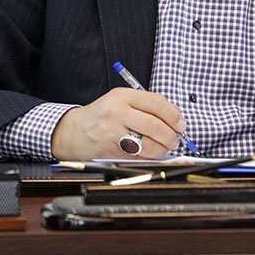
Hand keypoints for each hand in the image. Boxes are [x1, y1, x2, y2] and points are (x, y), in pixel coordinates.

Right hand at [51, 88, 185, 160]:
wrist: (74, 132)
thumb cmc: (102, 116)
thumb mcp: (121, 101)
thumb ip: (146, 104)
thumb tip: (175, 114)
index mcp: (122, 96)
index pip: (156, 103)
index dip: (173, 115)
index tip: (180, 123)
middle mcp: (117, 113)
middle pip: (155, 125)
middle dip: (171, 135)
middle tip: (176, 139)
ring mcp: (113, 133)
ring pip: (150, 144)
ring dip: (164, 149)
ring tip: (166, 147)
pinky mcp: (112, 152)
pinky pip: (140, 157)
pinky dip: (152, 157)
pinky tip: (153, 153)